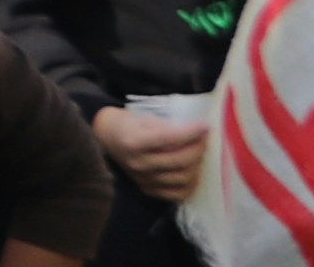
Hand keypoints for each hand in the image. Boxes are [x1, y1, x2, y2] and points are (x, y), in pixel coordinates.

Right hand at [95, 106, 209, 206]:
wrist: (109, 138)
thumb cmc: (129, 124)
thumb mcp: (145, 118)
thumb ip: (168, 128)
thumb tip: (196, 133)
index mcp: (134, 142)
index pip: (170, 139)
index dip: (192, 132)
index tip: (205, 126)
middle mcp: (138, 164)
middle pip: (180, 161)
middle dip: (198, 148)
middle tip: (204, 139)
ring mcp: (144, 180)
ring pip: (183, 178)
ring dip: (197, 165)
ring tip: (199, 154)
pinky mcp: (149, 190)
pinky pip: (178, 193)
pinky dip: (190, 184)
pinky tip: (192, 172)